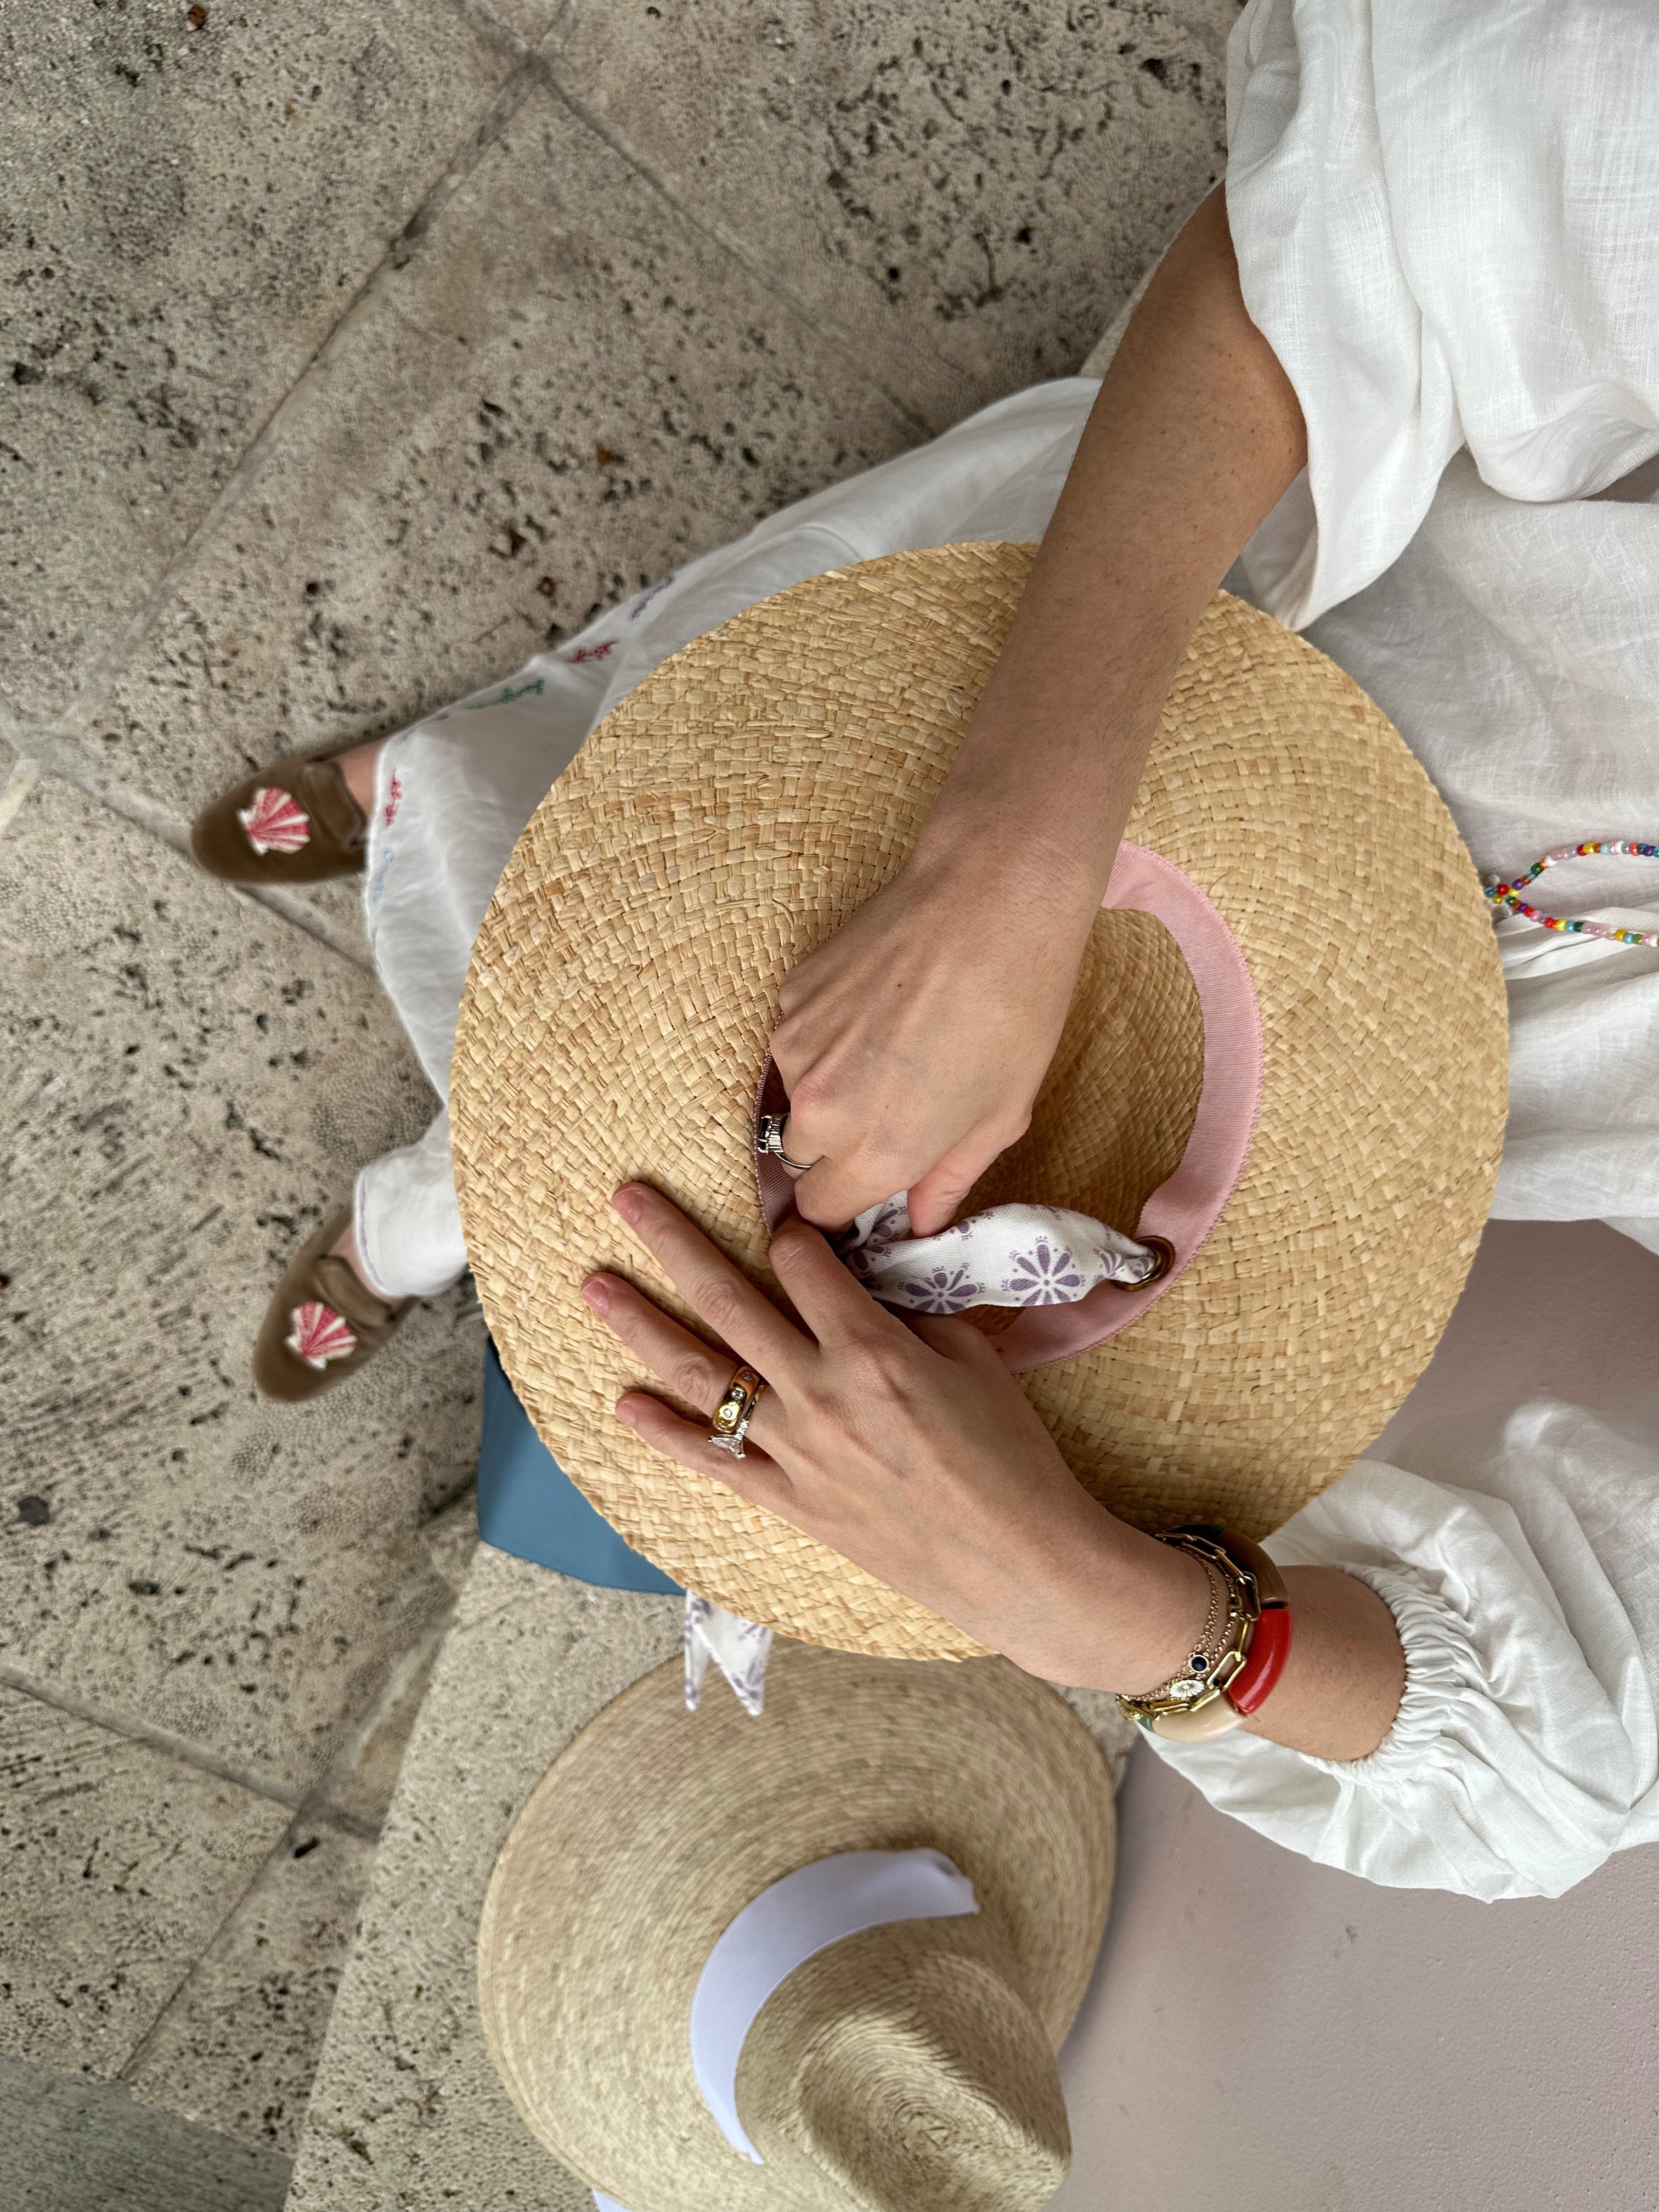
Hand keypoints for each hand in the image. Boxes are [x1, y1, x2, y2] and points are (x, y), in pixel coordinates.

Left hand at [580, 1182, 1206, 1688]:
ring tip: (594, 1287)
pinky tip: (622, 1404)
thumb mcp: (973, 1359)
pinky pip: (712, 1460)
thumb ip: (908, 1313)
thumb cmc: (1008, 1454)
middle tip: (626, 1198)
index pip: (801, 1262)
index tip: (778, 1217)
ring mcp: (795, 1450)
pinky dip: (662, 1432)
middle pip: (727, 1298)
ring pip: (701, 1373)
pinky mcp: (788, 1502)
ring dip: (640, 1325)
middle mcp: (818, 1391)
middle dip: (673, 1240)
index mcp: (870, 1347)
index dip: (788, 1229)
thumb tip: (862, 1283)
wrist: (1016, 1560)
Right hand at [769, 845, 1098, 1233]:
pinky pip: (795, 1043)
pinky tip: (876, 1008)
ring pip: (795, 1097)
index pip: (821, 1213)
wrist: (986, 900)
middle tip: (891, 1111)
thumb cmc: (1013, 1011)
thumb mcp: (999, 1116)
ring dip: (829, 1089)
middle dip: (836, 1149)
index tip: (872, 1184)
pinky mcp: (788, 998)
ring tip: (890, 1048)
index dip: (847, 1204)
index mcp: (877, 1152)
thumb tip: (918, 1222)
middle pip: (800, 1159)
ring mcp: (795, 1050)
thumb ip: (947, 1180)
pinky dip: (825, 1039)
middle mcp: (821, 1111)